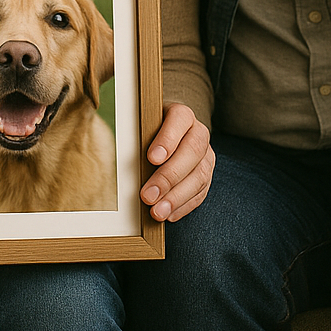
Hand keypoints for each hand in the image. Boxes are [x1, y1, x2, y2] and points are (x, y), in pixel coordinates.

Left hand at [140, 103, 213, 220]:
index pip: (179, 120)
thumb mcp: (144, 126)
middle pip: (191, 152)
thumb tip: (123, 161)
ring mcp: (206, 156)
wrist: (169, 134)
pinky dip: (184, 206)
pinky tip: (169, 215)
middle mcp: (198, 133)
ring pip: (199, 176)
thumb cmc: (151, 130)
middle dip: (169, 177)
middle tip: (148, 196)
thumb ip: (139, 137)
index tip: (151, 158)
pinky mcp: (207, 175)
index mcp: (182, 115)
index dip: (167, 140)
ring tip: (157, 212)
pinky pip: (200, 192)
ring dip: (177, 197)